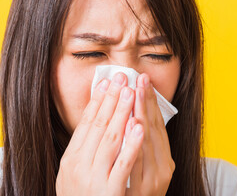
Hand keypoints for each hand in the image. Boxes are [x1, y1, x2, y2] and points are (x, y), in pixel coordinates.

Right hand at [56, 73, 143, 195]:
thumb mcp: (75, 172)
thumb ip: (86, 148)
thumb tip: (98, 117)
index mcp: (71, 159)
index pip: (87, 123)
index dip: (98, 100)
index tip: (107, 81)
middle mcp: (80, 167)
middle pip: (100, 126)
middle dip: (113, 99)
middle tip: (122, 77)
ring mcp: (96, 179)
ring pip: (112, 140)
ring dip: (123, 113)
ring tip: (132, 91)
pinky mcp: (111, 192)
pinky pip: (124, 164)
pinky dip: (132, 144)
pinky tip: (139, 126)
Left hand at [125, 73, 174, 195]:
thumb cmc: (140, 194)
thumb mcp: (148, 169)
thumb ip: (145, 147)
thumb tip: (136, 119)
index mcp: (164, 160)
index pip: (157, 125)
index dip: (151, 102)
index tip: (144, 81)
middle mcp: (163, 168)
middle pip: (153, 129)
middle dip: (146, 102)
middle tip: (139, 78)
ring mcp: (154, 180)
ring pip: (147, 142)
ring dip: (141, 115)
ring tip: (135, 92)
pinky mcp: (143, 191)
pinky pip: (137, 162)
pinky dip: (136, 142)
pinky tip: (134, 125)